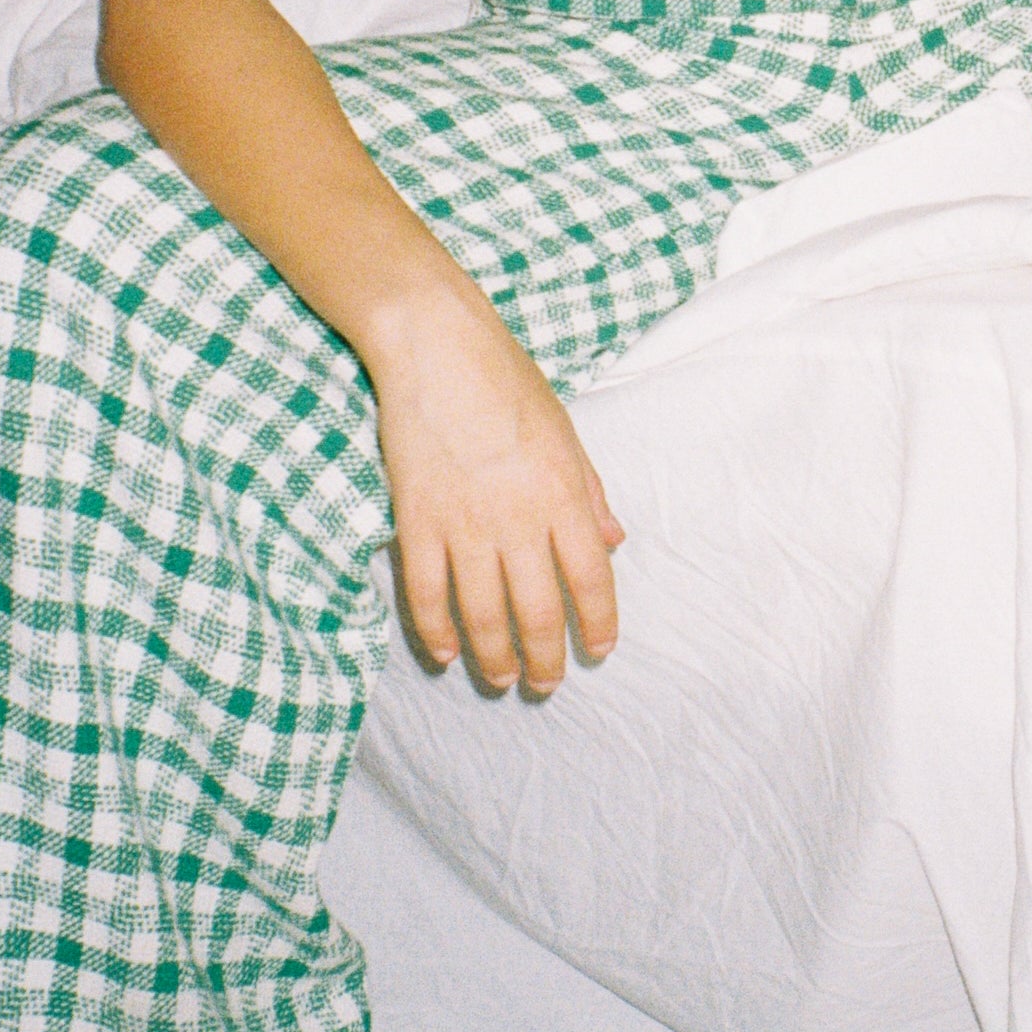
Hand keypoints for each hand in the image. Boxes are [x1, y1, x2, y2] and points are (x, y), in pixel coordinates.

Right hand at [364, 277, 623, 693]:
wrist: (437, 347)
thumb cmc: (507, 380)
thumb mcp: (565, 430)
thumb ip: (589, 492)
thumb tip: (614, 541)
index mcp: (563, 492)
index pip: (592, 577)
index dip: (598, 622)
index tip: (599, 650)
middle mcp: (519, 518)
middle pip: (538, 611)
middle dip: (545, 659)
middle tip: (547, 684)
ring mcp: (465, 524)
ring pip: (483, 615)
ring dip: (495, 658)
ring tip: (503, 679)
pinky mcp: (418, 522)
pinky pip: (427, 595)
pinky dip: (436, 632)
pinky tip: (448, 652)